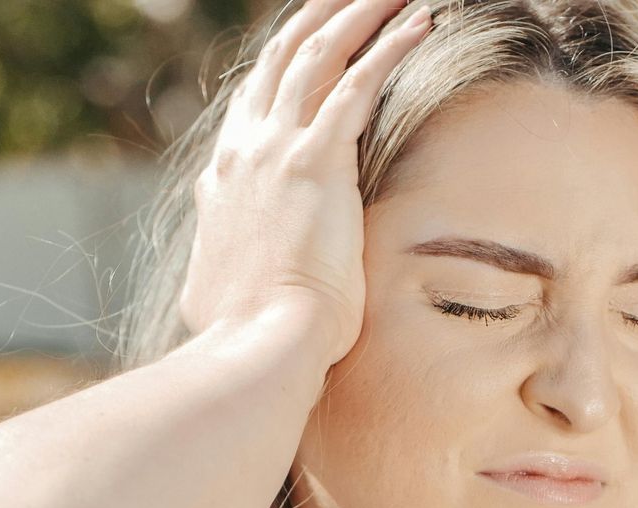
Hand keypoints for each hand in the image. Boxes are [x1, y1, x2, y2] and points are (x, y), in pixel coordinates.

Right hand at [177, 0, 433, 363]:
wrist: (260, 344)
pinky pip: (359, 84)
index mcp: (223, 181)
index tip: (311, 42)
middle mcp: (243, 152)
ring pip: (318, 57)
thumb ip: (223, 266)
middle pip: (280, 61)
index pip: (253, 103)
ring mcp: (276, 151)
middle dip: (318, 19)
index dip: (283, 65)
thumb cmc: (248, 337)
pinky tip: (419, 23)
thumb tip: (219, 280)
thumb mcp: (219, 291)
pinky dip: (390, 48)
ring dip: (359, 15)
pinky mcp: (316, 161)